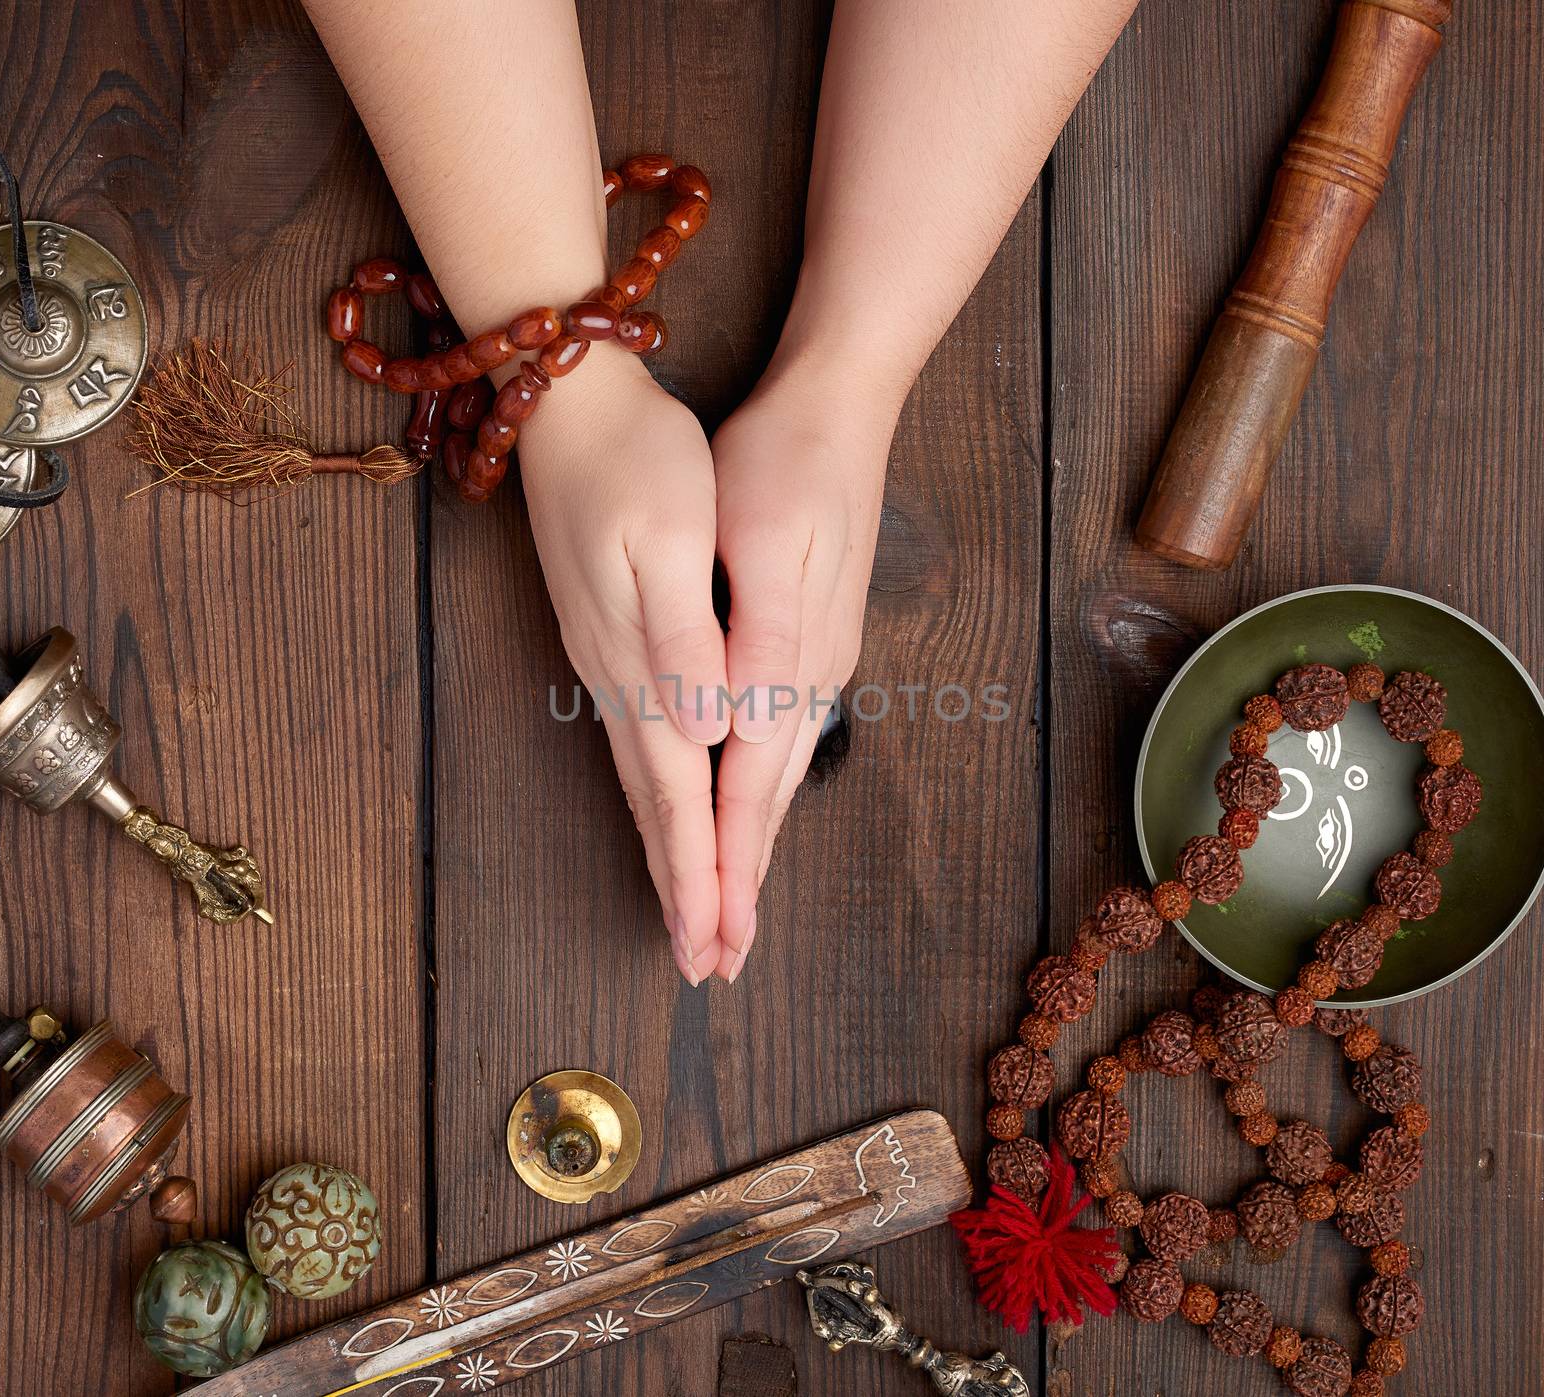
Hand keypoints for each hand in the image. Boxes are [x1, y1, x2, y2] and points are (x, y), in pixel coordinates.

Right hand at [518, 348, 729, 984]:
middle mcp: (621, 678)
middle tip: (704, 961)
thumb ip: (683, 640)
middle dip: (685, 888)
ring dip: (671, 852)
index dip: (703, 874)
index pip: (681, 794)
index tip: (715, 947)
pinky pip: (640, 742)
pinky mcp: (609, 639)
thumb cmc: (632, 461)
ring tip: (689, 911)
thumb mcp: (665, 539)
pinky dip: (660, 795)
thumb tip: (707, 733)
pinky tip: (670, 804)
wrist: (569, 401)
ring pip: (646, 780)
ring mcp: (609, 662)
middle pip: (657, 806)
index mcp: (645, 664)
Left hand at [707, 363, 895, 980]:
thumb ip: (746, 643)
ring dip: (748, 848)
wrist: (838, 406)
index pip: (742, 794)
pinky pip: (776, 743)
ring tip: (731, 908)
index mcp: (784, 664)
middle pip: (763, 804)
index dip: (717, 873)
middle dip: (736, 886)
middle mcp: (804, 678)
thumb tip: (723, 734)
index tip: (705, 947)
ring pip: (772, 780)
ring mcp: (812, 663)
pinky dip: (757, 794)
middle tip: (717, 959)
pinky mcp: (807, 642)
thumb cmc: (785, 467)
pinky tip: (748, 802)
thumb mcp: (759, 545)